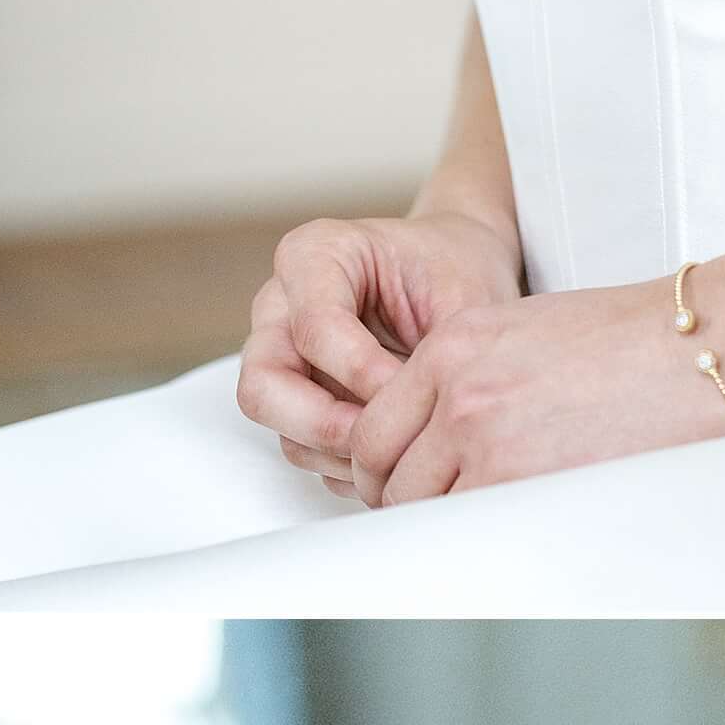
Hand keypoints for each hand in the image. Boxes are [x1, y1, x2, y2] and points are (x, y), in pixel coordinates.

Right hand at [234, 214, 516, 483]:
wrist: (461, 275)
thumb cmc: (457, 275)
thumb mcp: (461, 297)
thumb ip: (436, 352)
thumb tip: (411, 422)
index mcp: (313, 256)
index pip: (314, 329)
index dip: (363, 374)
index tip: (414, 393)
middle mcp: (281, 309)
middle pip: (263, 386)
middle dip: (326, 425)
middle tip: (387, 440)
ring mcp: (282, 359)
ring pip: (283, 430)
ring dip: (341, 455)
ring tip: (404, 449)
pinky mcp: (297, 403)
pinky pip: (306, 452)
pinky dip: (349, 468)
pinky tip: (397, 455)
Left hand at [339, 279, 724, 506]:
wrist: (707, 348)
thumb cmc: (639, 341)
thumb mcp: (531, 331)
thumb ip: (474, 376)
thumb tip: (445, 436)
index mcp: (454, 345)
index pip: (377, 422)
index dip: (382, 465)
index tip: (399, 484)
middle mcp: (456, 388)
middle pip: (383, 470)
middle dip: (396, 502)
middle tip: (423, 521)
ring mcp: (483, 437)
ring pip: (418, 509)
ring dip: (435, 529)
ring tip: (469, 534)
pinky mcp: (520, 481)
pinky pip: (465, 531)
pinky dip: (470, 545)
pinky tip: (497, 541)